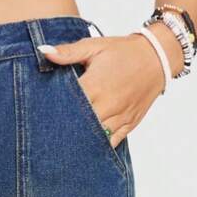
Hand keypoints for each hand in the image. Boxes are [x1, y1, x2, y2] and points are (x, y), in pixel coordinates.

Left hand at [40, 34, 173, 147]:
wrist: (157, 57)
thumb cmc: (123, 51)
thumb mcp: (95, 46)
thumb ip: (68, 52)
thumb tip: (44, 51)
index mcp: (95, 86)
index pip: (68, 105)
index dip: (52, 112)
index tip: (40, 116)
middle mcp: (107, 105)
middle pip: (78, 126)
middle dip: (64, 130)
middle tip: (46, 137)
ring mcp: (118, 117)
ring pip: (94, 138)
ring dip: (79, 141)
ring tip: (62, 147)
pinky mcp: (128, 125)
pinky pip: (110, 143)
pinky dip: (98, 147)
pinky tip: (85, 150)